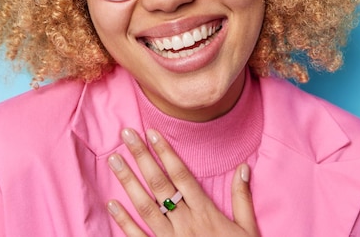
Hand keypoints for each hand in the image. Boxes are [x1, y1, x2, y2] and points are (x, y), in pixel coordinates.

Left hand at [106, 128, 259, 236]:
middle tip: (126, 134)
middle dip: (142, 157)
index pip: (182, 176)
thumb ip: (242, 198)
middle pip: (160, 185)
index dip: (166, 152)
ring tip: (114, 160)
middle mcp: (186, 223)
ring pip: (146, 207)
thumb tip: (244, 167)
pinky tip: (111, 204)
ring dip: (128, 182)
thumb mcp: (247, 228)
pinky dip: (124, 222)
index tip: (152, 132)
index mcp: (206, 213)